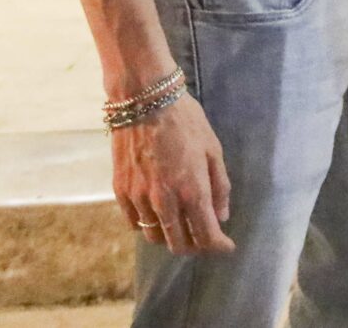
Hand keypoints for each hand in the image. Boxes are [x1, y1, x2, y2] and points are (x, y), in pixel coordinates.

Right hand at [113, 95, 233, 254]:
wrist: (144, 101)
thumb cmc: (185, 121)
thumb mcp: (213, 149)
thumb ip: (219, 186)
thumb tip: (221, 216)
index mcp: (191, 191)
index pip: (206, 235)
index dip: (218, 246)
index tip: (226, 246)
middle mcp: (163, 201)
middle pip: (178, 243)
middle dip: (196, 246)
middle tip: (205, 238)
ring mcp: (139, 198)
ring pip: (154, 237)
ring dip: (170, 238)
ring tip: (182, 227)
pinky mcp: (121, 191)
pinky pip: (135, 223)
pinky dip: (148, 226)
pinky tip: (158, 216)